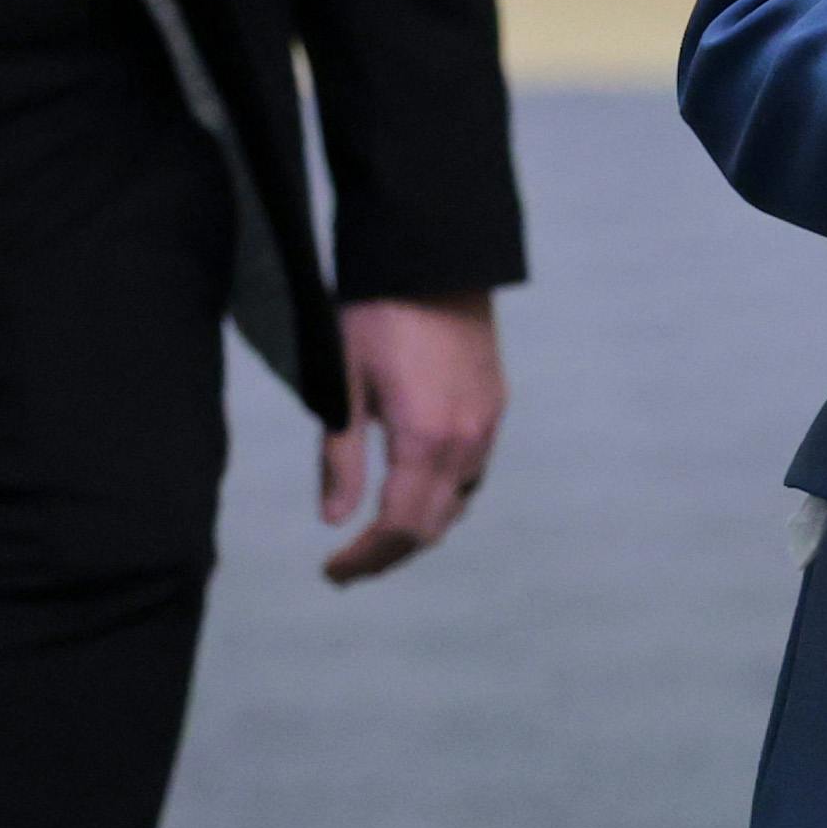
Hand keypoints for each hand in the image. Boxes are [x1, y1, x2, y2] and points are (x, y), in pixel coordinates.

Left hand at [320, 293, 505, 584]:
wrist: (435, 256)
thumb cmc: (376, 313)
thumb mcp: (343, 383)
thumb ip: (340, 456)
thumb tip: (333, 520)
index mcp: (425, 438)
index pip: (399, 526)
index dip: (365, 558)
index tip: (332, 571)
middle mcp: (466, 441)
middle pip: (432, 526)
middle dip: (389, 555)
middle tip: (348, 566)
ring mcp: (487, 424)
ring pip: (457, 503)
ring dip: (419, 528)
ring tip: (377, 534)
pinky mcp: (495, 405)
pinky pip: (474, 474)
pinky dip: (444, 496)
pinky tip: (417, 488)